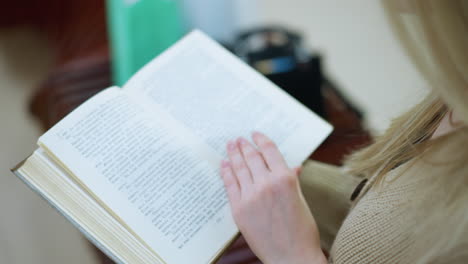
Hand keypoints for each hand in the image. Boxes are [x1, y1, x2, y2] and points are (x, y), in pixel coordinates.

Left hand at [220, 132, 326, 263]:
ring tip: (230, 145)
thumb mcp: (301, 200)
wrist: (291, 256)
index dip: (261, 140)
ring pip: (239, 168)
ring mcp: (250, 196)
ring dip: (233, 154)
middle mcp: (267, 183)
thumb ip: (292, 180)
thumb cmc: (301, 230)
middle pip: (252, 157)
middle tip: (238, 139)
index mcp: (286, 178)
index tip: (255, 134)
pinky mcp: (238, 208)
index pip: (270, 151)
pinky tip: (224, 164)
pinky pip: (230, 184)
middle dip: (244, 146)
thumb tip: (293, 166)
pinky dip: (226, 172)